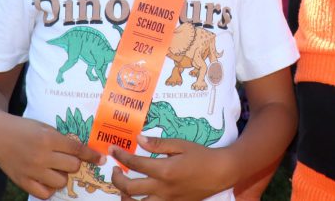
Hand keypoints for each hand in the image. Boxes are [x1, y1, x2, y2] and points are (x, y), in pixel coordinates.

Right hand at [0, 114, 104, 198]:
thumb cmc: (23, 128)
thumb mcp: (44, 127)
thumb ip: (62, 139)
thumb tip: (81, 152)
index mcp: (49, 139)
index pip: (77, 150)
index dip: (92, 155)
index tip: (101, 159)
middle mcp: (42, 156)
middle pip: (72, 167)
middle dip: (75, 164)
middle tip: (69, 160)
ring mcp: (31, 170)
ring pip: (61, 182)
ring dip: (63, 176)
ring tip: (56, 169)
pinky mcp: (22, 181)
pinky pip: (44, 194)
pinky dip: (49, 189)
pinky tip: (47, 180)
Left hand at [110, 136, 236, 200]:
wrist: (221, 173)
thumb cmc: (202, 156)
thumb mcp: (181, 145)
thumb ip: (158, 144)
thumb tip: (138, 139)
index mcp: (165, 170)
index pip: (134, 163)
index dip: (120, 155)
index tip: (113, 150)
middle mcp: (163, 188)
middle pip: (129, 188)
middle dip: (116, 178)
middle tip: (114, 169)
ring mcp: (167, 200)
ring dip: (124, 197)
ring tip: (122, 187)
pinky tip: (137, 197)